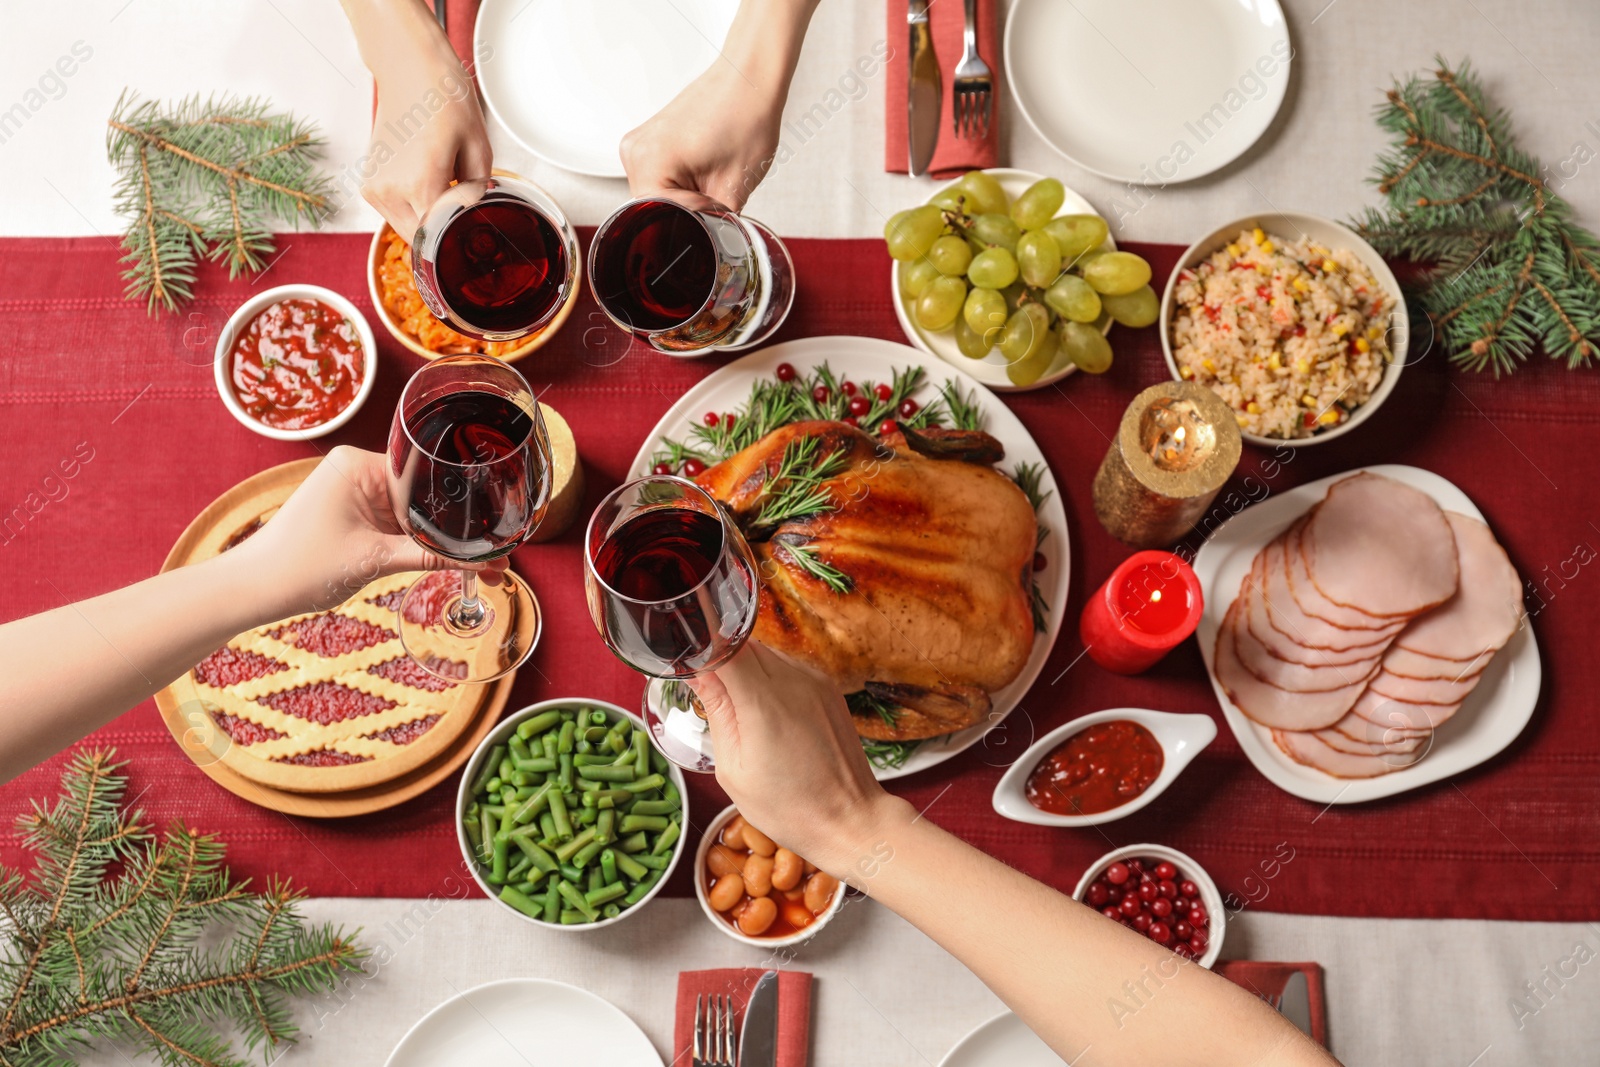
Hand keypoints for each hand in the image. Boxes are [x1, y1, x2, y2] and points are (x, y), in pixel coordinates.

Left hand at [236, 446, 503, 616]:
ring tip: (476, 561)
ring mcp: (353, 488)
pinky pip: (394, 520)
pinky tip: (442, 558)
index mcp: (358, 464)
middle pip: (422, 493)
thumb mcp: (375, 560)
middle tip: (494, 553)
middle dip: (453, 527)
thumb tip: (487, 562)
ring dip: (435, 537)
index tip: (494, 530)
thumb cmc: (301, 567)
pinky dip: (413, 541)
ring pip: (411, 510)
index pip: (426, 476)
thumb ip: (433, 557)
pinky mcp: (350, 510)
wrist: (252, 589)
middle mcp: (356, 467)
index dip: (460, 508)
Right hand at [362, 31, 491, 236]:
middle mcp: (390, 192)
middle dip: (443, 230)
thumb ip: (478, 192)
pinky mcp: (368, 184)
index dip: (460, 233)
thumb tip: (470, 214)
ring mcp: (374, 189)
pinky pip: (395, 212)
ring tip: (441, 183)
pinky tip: (425, 178)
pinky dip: (412, 206)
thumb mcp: (479, 148)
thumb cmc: (445, 100)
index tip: (472, 217)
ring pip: (407, 229)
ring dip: (427, 219)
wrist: (410, 69)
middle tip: (460, 200)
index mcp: (420, 185)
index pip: (442, 238)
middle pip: (423, 240)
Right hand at [619, 0, 818, 210]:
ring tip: (713, 178)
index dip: (691, 227)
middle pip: (652, 211)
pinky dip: (682, 183)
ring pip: (656, 196)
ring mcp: (638, 144)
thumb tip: (712, 242)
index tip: (715, 219)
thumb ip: (716, 224)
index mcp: (649, 162)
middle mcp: (634, 151)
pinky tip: (705, 169)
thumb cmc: (746, 116)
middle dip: (686, 214)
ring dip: (684, 198)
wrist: (750, 79)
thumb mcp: (736, 187)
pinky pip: (659, 177)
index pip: (657, 220)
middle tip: (718, 200)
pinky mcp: (650, 140)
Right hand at [690, 643, 906, 875]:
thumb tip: (699, 674)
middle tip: (712, 696)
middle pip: (744, 643)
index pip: (724, 645)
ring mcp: (817, 682)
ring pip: (767, 653)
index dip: (701, 647)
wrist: (850, 820)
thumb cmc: (788, 808)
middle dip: (721, 660)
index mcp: (765, 702)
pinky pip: (789, 667)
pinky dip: (771, 679)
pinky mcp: (829, 689)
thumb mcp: (734, 769)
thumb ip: (717, 712)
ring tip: (744, 713)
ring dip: (747, 670)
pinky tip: (769, 716)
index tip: (686, 661)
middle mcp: (795, 681)